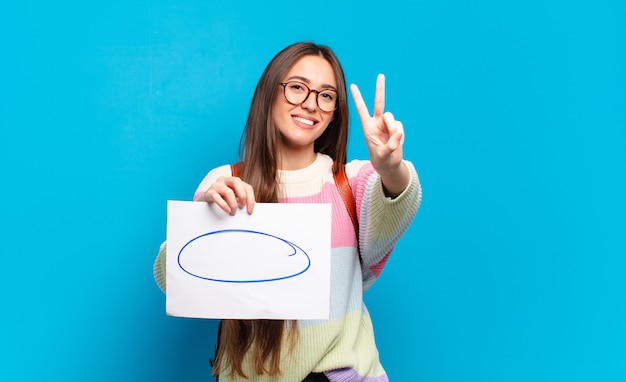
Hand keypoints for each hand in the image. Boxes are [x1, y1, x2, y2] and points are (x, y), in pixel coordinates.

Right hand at [203, 176, 254, 214]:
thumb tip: (249, 208)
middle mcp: (225, 180)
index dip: (251, 199)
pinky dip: (223, 205)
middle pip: (237, 182)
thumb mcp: (234, 197)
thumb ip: (241, 199)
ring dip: (233, 204)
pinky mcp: (209, 192)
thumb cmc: (222, 198)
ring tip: (233, 212)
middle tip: (242, 206)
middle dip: (242, 196)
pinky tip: (227, 210)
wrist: (206, 199)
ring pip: (228, 191)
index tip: (250, 210)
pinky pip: (216, 197)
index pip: (247, 187)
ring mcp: (216, 185)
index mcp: (234, 181)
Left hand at [350, 74, 408, 195]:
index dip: (358, 98)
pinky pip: (400, 126)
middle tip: (380, 75)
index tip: (353, 86)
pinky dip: (400, 135)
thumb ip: (389, 146)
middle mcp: (377, 123)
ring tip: (393, 141)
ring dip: (393, 129)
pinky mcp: (396, 128)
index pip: (362, 110)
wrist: (389, 165)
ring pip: (392, 118)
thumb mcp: (382, 155)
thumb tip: (398, 134)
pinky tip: (397, 143)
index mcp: (368, 127)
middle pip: (379, 103)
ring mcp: (387, 124)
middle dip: (380, 89)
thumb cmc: (381, 160)